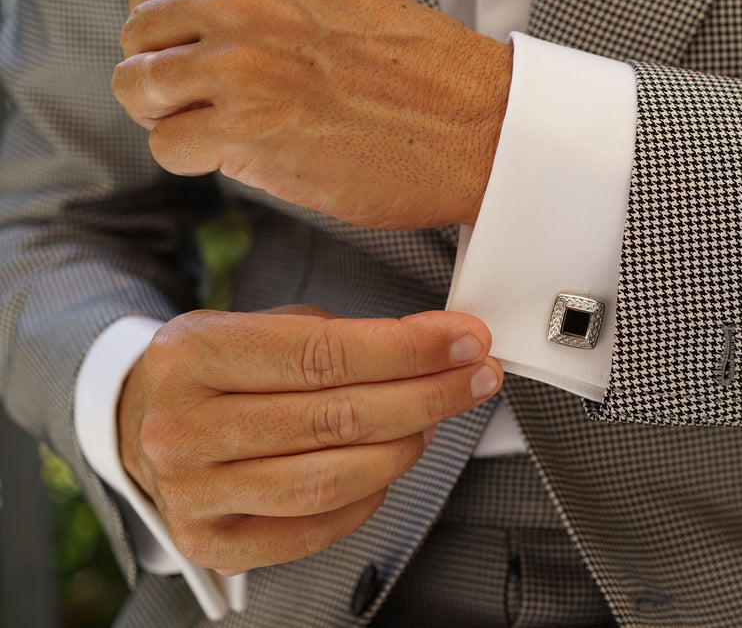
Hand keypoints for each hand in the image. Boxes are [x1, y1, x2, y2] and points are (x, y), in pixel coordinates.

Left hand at [112, 0, 512, 228]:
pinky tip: (237, 155)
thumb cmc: (422, 71)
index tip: (186, 48)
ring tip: (223, 127)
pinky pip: (166, 145)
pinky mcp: (246, 132)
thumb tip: (192, 26)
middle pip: (140, 35)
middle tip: (212, 98)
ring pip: (139, 88)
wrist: (476, 127)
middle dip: (167, 73)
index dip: (163, 21)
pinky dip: (193, 158)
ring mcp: (240, 65)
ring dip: (174, 116)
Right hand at [117, 306, 501, 573]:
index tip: (465, 342)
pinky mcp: (212, 542)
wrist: (140, 422)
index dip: (409, 350)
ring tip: (432, 420)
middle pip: (338, 418)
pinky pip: (315, 527)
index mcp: (194, 354)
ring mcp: (194, 492)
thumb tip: (433, 346)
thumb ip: (338, 336)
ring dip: (405, 447)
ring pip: (333, 478)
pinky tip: (389, 465)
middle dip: (427, 395)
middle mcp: (184, 427)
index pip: (324, 355)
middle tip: (474, 377)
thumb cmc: (215, 369)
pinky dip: (368, 498)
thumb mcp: (260, 326)